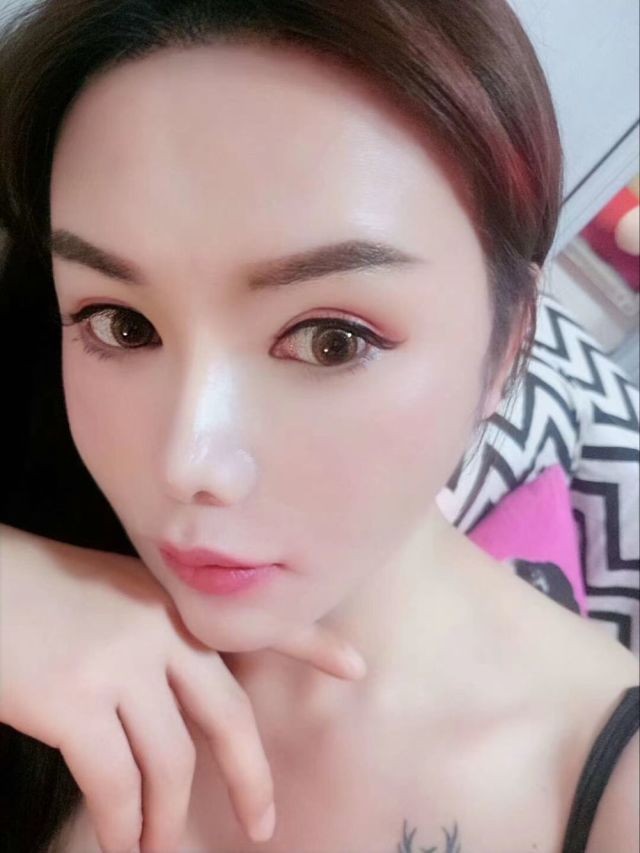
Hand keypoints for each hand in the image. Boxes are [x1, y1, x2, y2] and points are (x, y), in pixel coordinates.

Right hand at [0, 524, 365, 852]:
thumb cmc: (38, 593)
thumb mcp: (114, 596)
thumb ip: (158, 635)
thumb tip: (180, 701)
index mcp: (171, 603)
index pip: (255, 623)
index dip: (309, 645)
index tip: (355, 667)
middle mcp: (158, 630)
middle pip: (227, 715)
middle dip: (249, 776)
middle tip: (261, 824)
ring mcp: (119, 665)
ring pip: (170, 761)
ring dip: (166, 819)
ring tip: (158, 848)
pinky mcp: (74, 703)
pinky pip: (116, 783)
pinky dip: (123, 824)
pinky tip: (120, 844)